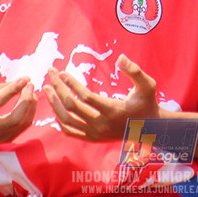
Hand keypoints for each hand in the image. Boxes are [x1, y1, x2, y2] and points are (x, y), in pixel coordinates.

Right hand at [0, 78, 35, 145]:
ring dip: (31, 106)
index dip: (13, 89)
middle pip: (14, 119)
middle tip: (30, 86)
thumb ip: (2, 87)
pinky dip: (28, 114)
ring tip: (31, 92)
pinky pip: (22, 128)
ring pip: (21, 124)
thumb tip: (24, 82)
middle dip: (27, 101)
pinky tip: (28, 103)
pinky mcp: (3, 142)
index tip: (25, 78)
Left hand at [44, 54, 159, 141]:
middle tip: (50, 73)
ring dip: (54, 104)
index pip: (85, 97)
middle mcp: (101, 125)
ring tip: (47, 88)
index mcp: (113, 111)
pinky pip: (69, 131)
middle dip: (58, 88)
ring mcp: (95, 134)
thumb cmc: (147, 103)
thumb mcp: (147, 85)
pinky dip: (59, 119)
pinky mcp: (92, 138)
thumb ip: (135, 71)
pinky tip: (54, 105)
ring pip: (66, 120)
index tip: (62, 72)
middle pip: (71, 107)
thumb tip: (120, 58)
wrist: (150, 129)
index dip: (71, 83)